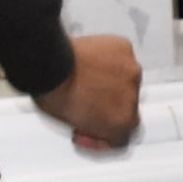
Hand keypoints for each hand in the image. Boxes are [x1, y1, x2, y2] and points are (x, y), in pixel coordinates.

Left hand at [33, 34, 141, 149]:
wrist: (51, 66)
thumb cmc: (55, 93)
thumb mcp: (74, 123)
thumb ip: (94, 124)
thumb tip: (95, 119)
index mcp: (121, 122)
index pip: (122, 132)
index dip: (105, 128)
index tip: (94, 123)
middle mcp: (132, 98)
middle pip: (127, 103)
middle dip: (109, 101)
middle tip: (88, 96)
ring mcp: (130, 72)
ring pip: (126, 77)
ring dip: (112, 78)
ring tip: (88, 75)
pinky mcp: (124, 49)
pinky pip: (120, 54)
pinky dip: (110, 57)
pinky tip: (92, 59)